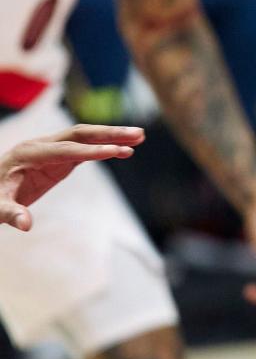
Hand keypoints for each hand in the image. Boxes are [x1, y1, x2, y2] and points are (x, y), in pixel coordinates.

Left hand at [0, 125, 144, 230]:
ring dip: (112, 136)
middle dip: (110, 134)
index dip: (91, 151)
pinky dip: (105, 148)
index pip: (65, 150)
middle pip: (80, 134)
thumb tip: (26, 225)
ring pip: (86, 137)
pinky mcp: (58, 157)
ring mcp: (51, 149)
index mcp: (28, 154)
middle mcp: (41, 145)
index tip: (116, 150)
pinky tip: (124, 150)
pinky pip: (85, 148)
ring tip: (140, 137)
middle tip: (139, 135)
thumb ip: (11, 214)